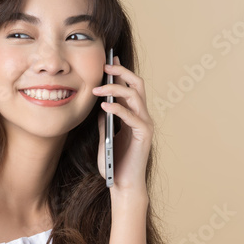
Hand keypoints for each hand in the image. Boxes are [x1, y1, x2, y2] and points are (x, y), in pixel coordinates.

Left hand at [92, 55, 152, 196]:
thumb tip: (99, 102)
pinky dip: (117, 108)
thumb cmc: (113, 162)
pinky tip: (103, 106)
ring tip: (98, 88)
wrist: (122, 184)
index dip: (120, 72)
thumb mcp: (104, 136)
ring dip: (115, 89)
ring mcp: (145, 124)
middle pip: (137, 84)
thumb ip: (105, 120)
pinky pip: (132, 116)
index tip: (108, 59)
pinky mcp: (144, 135)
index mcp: (134, 114)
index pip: (130, 86)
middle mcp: (142, 116)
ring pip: (135, 96)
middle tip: (105, 65)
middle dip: (121, 72)